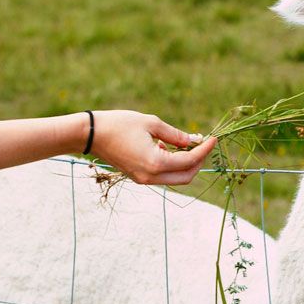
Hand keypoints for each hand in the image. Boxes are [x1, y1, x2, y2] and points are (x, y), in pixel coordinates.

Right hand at [89, 110, 216, 185]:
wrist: (90, 134)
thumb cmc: (119, 124)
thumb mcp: (151, 123)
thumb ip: (176, 134)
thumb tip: (194, 140)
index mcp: (156, 163)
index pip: (190, 161)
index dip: (205, 150)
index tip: (213, 139)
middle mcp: (151, 177)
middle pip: (186, 177)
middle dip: (199, 161)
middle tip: (202, 144)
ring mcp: (144, 180)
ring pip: (175, 178)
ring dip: (185, 164)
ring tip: (186, 143)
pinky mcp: (139, 177)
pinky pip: (163, 175)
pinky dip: (172, 164)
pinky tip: (168, 147)